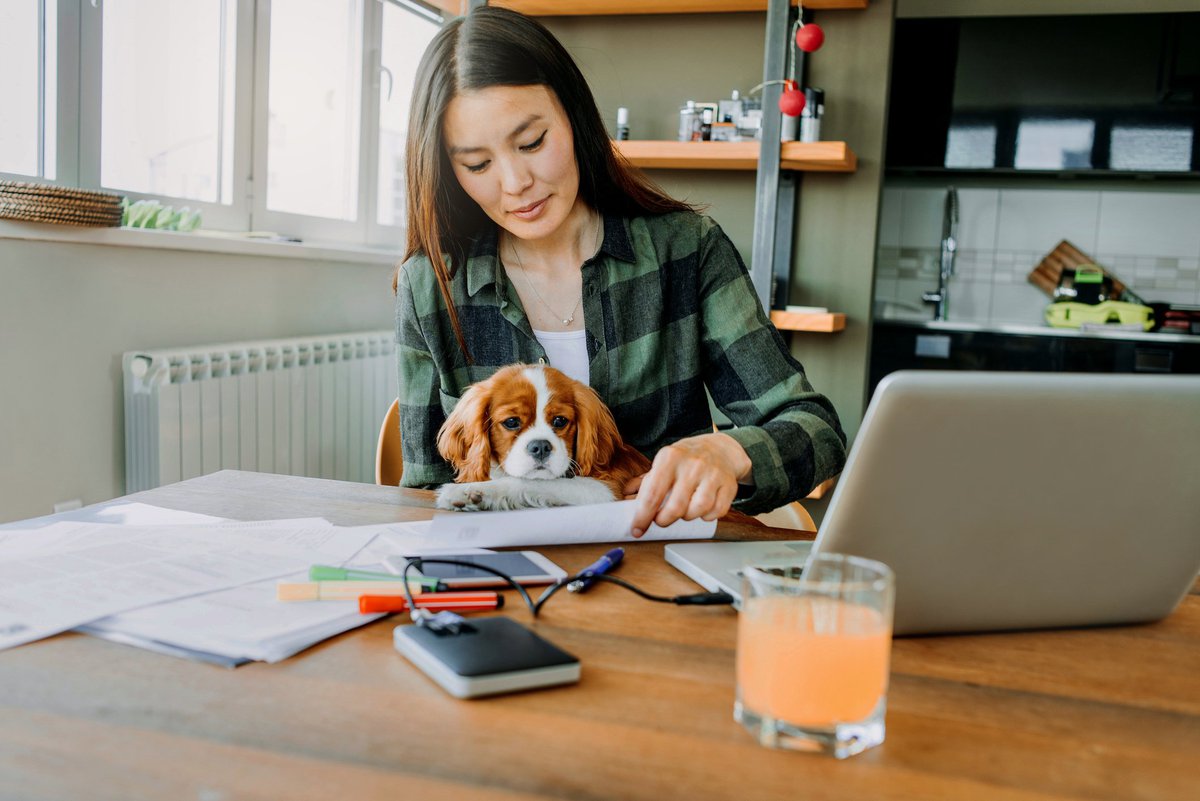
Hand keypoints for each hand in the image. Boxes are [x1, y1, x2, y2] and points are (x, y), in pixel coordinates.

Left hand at [626, 433, 751, 536]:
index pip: (652, 494)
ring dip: (687, 517)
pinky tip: (701, 508)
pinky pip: (715, 513)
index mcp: (670, 457)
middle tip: (661, 519)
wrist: (721, 449)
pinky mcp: (729, 485)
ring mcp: (713, 474)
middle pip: (675, 508)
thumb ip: (644, 483)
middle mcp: (692, 464)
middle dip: (664, 520)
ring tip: (684, 509)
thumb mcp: (663, 463)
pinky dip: (706, 516)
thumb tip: (624, 502)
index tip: (637, 530)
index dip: (642, 517)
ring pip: (696, 511)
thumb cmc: (686, 459)